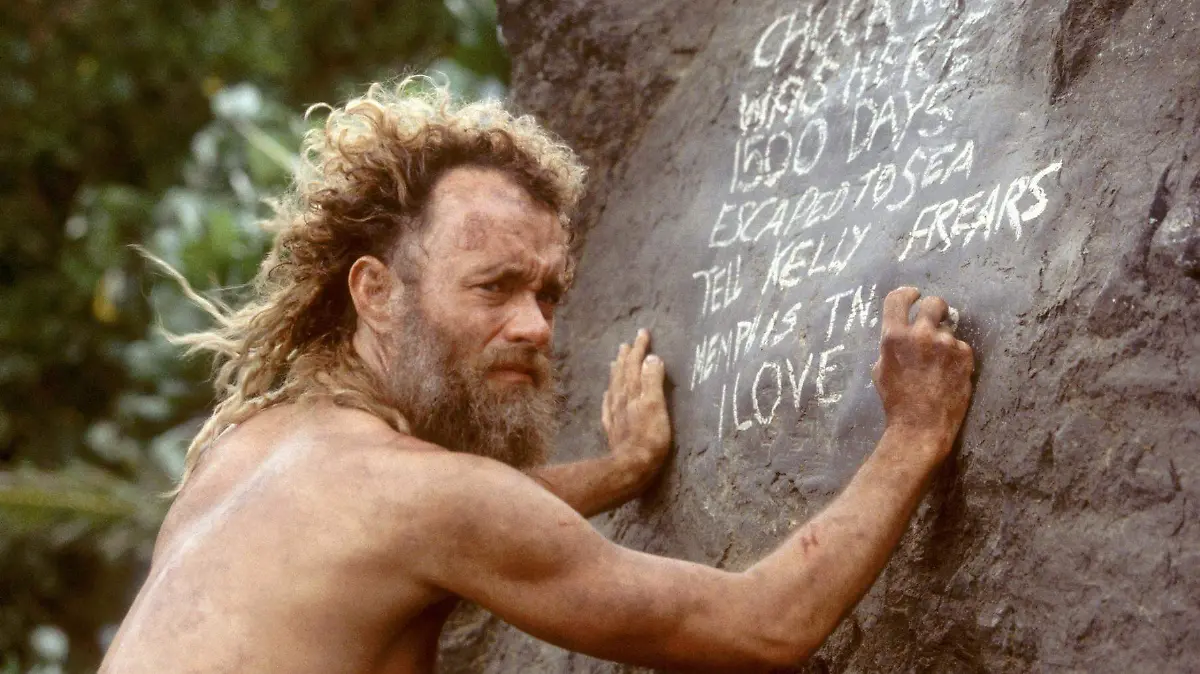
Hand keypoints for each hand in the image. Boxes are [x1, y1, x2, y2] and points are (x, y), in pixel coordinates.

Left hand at [602, 329, 671, 481]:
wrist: (631, 465)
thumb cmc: (649, 436)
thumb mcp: (655, 405)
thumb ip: (653, 381)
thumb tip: (651, 358)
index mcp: (633, 390)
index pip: (636, 363)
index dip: (640, 348)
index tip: (643, 333)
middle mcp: (621, 398)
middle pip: (623, 372)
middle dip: (627, 356)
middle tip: (628, 343)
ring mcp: (615, 413)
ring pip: (615, 386)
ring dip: (617, 371)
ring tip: (617, 360)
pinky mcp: (613, 427)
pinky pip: (608, 405)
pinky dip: (609, 395)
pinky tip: (608, 393)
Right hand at [872, 287, 974, 457]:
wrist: (922, 426)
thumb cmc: (896, 401)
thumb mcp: (881, 369)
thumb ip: (891, 346)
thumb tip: (901, 333)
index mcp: (894, 336)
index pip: (898, 298)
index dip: (907, 294)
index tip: (914, 295)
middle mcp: (921, 334)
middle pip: (933, 303)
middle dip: (935, 309)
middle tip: (935, 320)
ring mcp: (946, 343)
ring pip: (949, 328)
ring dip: (944, 339)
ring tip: (940, 362)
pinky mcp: (965, 355)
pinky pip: (961, 346)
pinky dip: (956, 356)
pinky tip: (949, 374)